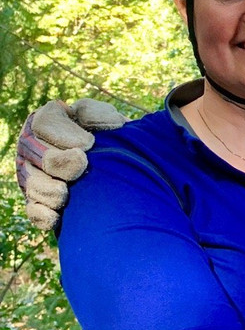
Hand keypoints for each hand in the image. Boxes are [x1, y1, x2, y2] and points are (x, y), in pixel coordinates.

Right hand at [16, 99, 128, 229]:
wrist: (127, 172)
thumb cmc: (115, 140)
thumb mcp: (111, 122)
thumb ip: (99, 114)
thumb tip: (89, 118)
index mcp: (50, 123)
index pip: (44, 123)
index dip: (62, 133)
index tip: (88, 144)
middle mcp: (36, 148)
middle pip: (37, 154)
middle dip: (58, 162)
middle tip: (80, 166)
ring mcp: (35, 175)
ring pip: (33, 183)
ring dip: (48, 189)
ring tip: (65, 193)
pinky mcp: (41, 201)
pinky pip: (34, 210)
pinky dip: (43, 214)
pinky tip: (57, 216)